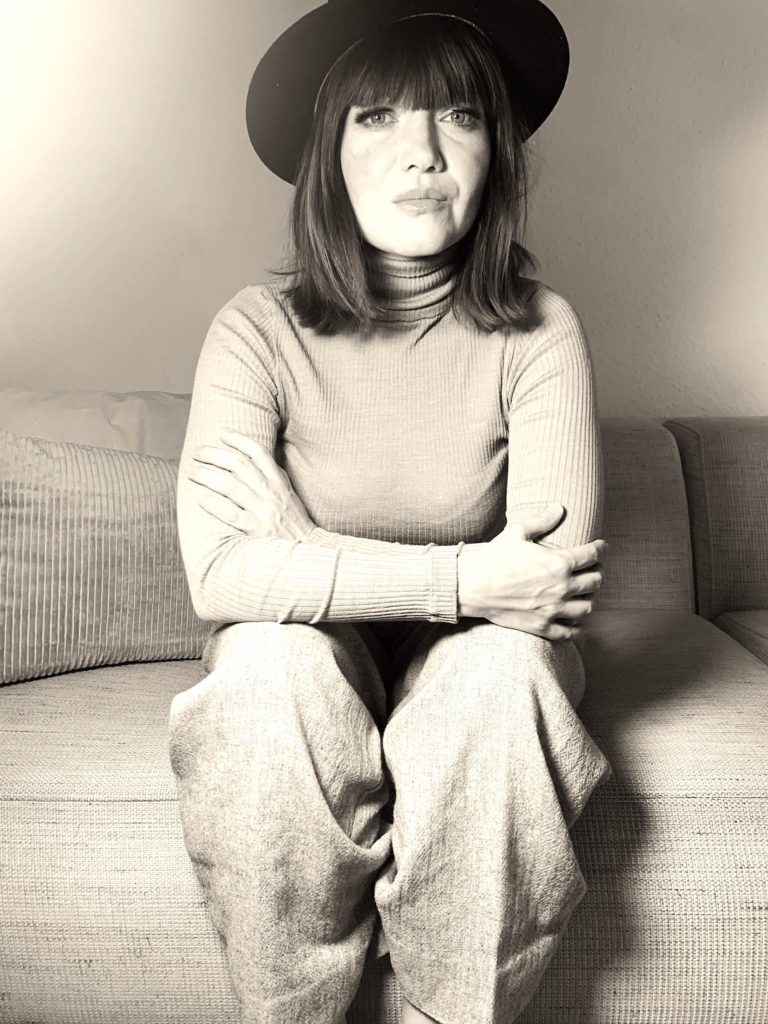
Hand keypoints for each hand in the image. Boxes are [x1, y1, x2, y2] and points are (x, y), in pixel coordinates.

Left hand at [186, 430, 315, 540]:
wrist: (309, 549)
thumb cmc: (294, 522)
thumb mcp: (289, 494)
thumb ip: (274, 477)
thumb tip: (254, 459)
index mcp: (279, 482)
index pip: (259, 453)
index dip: (239, 440)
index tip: (222, 433)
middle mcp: (271, 493)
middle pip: (239, 465)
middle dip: (215, 455)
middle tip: (197, 452)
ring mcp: (265, 511)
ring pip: (231, 486)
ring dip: (208, 476)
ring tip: (192, 471)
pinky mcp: (258, 530)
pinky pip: (232, 514)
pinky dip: (214, 504)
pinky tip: (200, 498)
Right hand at [457, 503, 605, 639]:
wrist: (473, 587)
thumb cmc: (493, 558)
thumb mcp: (516, 532)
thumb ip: (542, 520)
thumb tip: (559, 507)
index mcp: (559, 563)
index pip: (593, 555)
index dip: (600, 548)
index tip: (601, 547)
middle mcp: (562, 587)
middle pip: (595, 581)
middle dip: (596, 573)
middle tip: (592, 569)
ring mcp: (554, 609)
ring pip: (588, 607)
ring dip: (589, 599)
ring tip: (584, 594)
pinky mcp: (543, 626)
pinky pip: (571, 633)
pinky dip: (578, 628)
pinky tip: (576, 622)